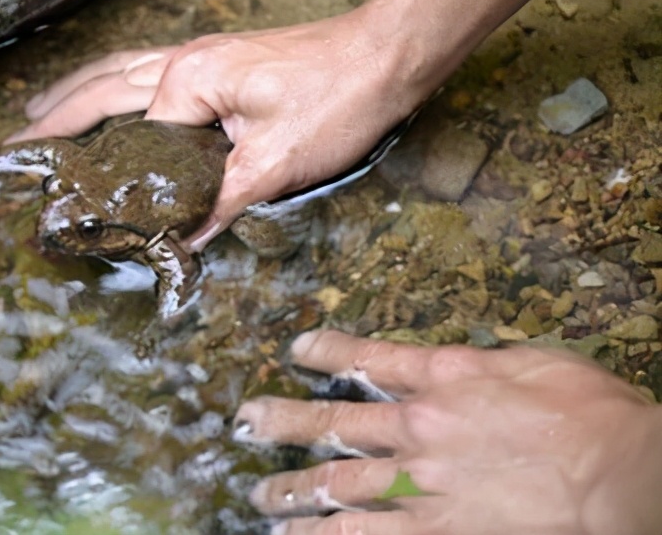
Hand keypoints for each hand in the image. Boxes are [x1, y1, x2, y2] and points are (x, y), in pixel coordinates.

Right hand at [12, 7, 427, 250]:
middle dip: (52, 118)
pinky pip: (147, 67)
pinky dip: (115, 80)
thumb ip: (218, 205)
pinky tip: (114, 90)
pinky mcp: (219, 58)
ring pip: (119, 70)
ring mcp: (200, 54)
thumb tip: (176, 243)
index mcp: (187, 84)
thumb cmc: (340, 100)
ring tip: (37, 109)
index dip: (100, 180)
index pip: (128, 141)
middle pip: (100, 90)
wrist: (388, 53)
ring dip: (76, 91)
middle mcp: (183, 62)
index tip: (60, 208)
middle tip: (10, 143)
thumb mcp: (276, 165)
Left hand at [232, 331, 661, 534]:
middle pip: (336, 422)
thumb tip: (454, 366)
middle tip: (245, 422)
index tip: (297, 350)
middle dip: (285, 421)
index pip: (370, 359)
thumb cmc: (591, 415)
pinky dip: (325, 533)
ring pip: (338, 481)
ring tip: (260, 494)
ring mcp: (422, 481)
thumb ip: (482, 364)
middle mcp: (419, 426)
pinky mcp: (434, 529)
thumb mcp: (534, 364)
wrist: (619, 473)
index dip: (328, 352)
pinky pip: (364, 534)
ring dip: (293, 487)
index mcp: (444, 376)